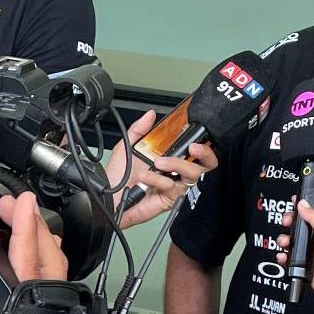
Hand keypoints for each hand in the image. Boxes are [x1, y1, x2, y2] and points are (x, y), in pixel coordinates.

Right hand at [0, 192, 66, 313]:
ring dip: (34, 242)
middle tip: (11, 203)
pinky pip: (38, 285)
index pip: (29, 263)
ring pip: (47, 273)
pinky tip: (19, 253)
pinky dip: (31, 261)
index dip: (24, 227)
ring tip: (16, 219)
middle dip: (32, 227)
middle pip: (47, 261)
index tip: (20, 201)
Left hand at [105, 111, 219, 228]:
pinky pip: (172, 187)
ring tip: (157, 162)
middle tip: (194, 148)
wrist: (108, 195)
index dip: (202, 142)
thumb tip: (150, 114)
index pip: (195, 149)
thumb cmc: (119, 175)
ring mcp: (174, 185)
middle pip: (205, 164)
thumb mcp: (127, 147)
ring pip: (192, 174)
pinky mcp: (169, 199)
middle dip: (205, 153)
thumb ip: (139, 129)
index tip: (195, 134)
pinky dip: (158, 179)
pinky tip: (145, 177)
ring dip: (176, 164)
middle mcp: (176, 171)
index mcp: (170, 156)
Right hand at [274, 199, 313, 304]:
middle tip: (286, 221)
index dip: (307, 203)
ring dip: (286, 239)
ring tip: (284, 241)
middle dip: (292, 221)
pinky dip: (285, 256)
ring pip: (295, 241)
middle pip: (303, 224)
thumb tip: (303, 204)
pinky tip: (284, 255)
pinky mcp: (307, 264)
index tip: (295, 201)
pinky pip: (291, 258)